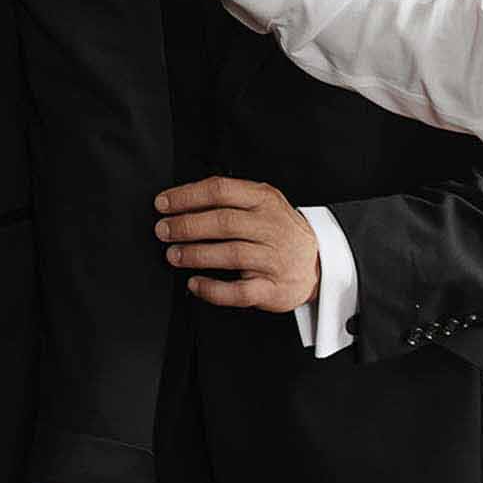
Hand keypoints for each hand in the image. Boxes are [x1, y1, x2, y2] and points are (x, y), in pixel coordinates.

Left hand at [155, 176, 319, 312]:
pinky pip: (239, 291)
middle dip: (186, 226)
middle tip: (163, 231)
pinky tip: (195, 284)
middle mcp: (271, 227)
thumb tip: (179, 203)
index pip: (221, 191)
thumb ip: (227, 199)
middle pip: (223, 223)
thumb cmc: (278, 230)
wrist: (319, 264)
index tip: (163, 204)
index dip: (187, 196)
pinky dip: (213, 289)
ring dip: (195, 255)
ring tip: (173, 255)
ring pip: (230, 255)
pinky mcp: (274, 289)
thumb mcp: (261, 203)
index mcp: (264, 199)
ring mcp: (275, 259)